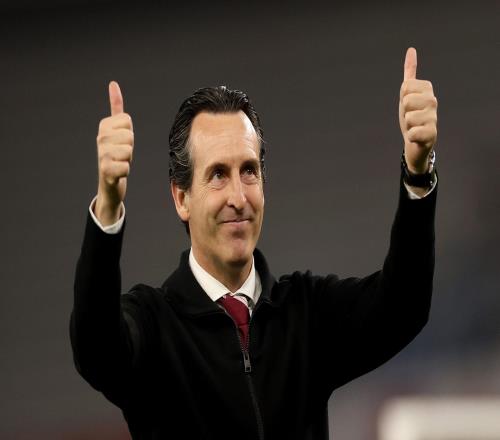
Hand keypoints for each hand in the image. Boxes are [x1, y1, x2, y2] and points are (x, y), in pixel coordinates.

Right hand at [95, 81, 133, 224]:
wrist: (109, 182)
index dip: (129, 133)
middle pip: (129, 135)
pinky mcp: (105, 170)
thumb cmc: (116, 154)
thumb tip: (113, 83)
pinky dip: (125, 171)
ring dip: (128, 160)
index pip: (127, 120)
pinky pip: (126, 166)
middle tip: (121, 154)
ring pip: (129, 151)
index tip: (121, 141)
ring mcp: (101, 154)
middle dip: (130, 147)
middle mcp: (99, 138)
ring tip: (119, 162)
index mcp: (103, 126)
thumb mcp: (118, 129)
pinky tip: (117, 173)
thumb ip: (116, 108)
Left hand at [399, 47, 437, 173]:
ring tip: (413, 127)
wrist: (415, 143)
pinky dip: (410, 137)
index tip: (408, 104)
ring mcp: (434, 117)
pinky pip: (412, 133)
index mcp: (427, 89)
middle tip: (410, 117)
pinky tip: (417, 137)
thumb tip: (411, 49)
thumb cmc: (411, 116)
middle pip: (406, 100)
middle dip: (404, 112)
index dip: (402, 97)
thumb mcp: (406, 94)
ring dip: (406, 125)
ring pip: (408, 118)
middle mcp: (433, 101)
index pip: (405, 86)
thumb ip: (409, 73)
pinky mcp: (432, 134)